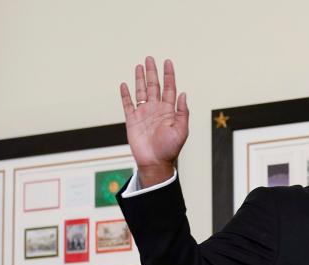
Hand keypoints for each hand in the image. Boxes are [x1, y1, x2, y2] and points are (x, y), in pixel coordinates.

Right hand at [119, 57, 188, 186]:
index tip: (167, 62)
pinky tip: (124, 84)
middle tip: (150, 58)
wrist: (155, 163)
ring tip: (139, 66)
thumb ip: (182, 112)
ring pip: (141, 92)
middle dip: (152, 72)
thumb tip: (183, 93)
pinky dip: (125, 95)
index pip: (169, 88)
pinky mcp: (132, 120)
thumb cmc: (170, 149)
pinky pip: (128, 104)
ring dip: (140, 79)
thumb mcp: (181, 131)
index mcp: (169, 111)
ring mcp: (143, 114)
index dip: (169, 75)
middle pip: (154, 86)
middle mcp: (156, 110)